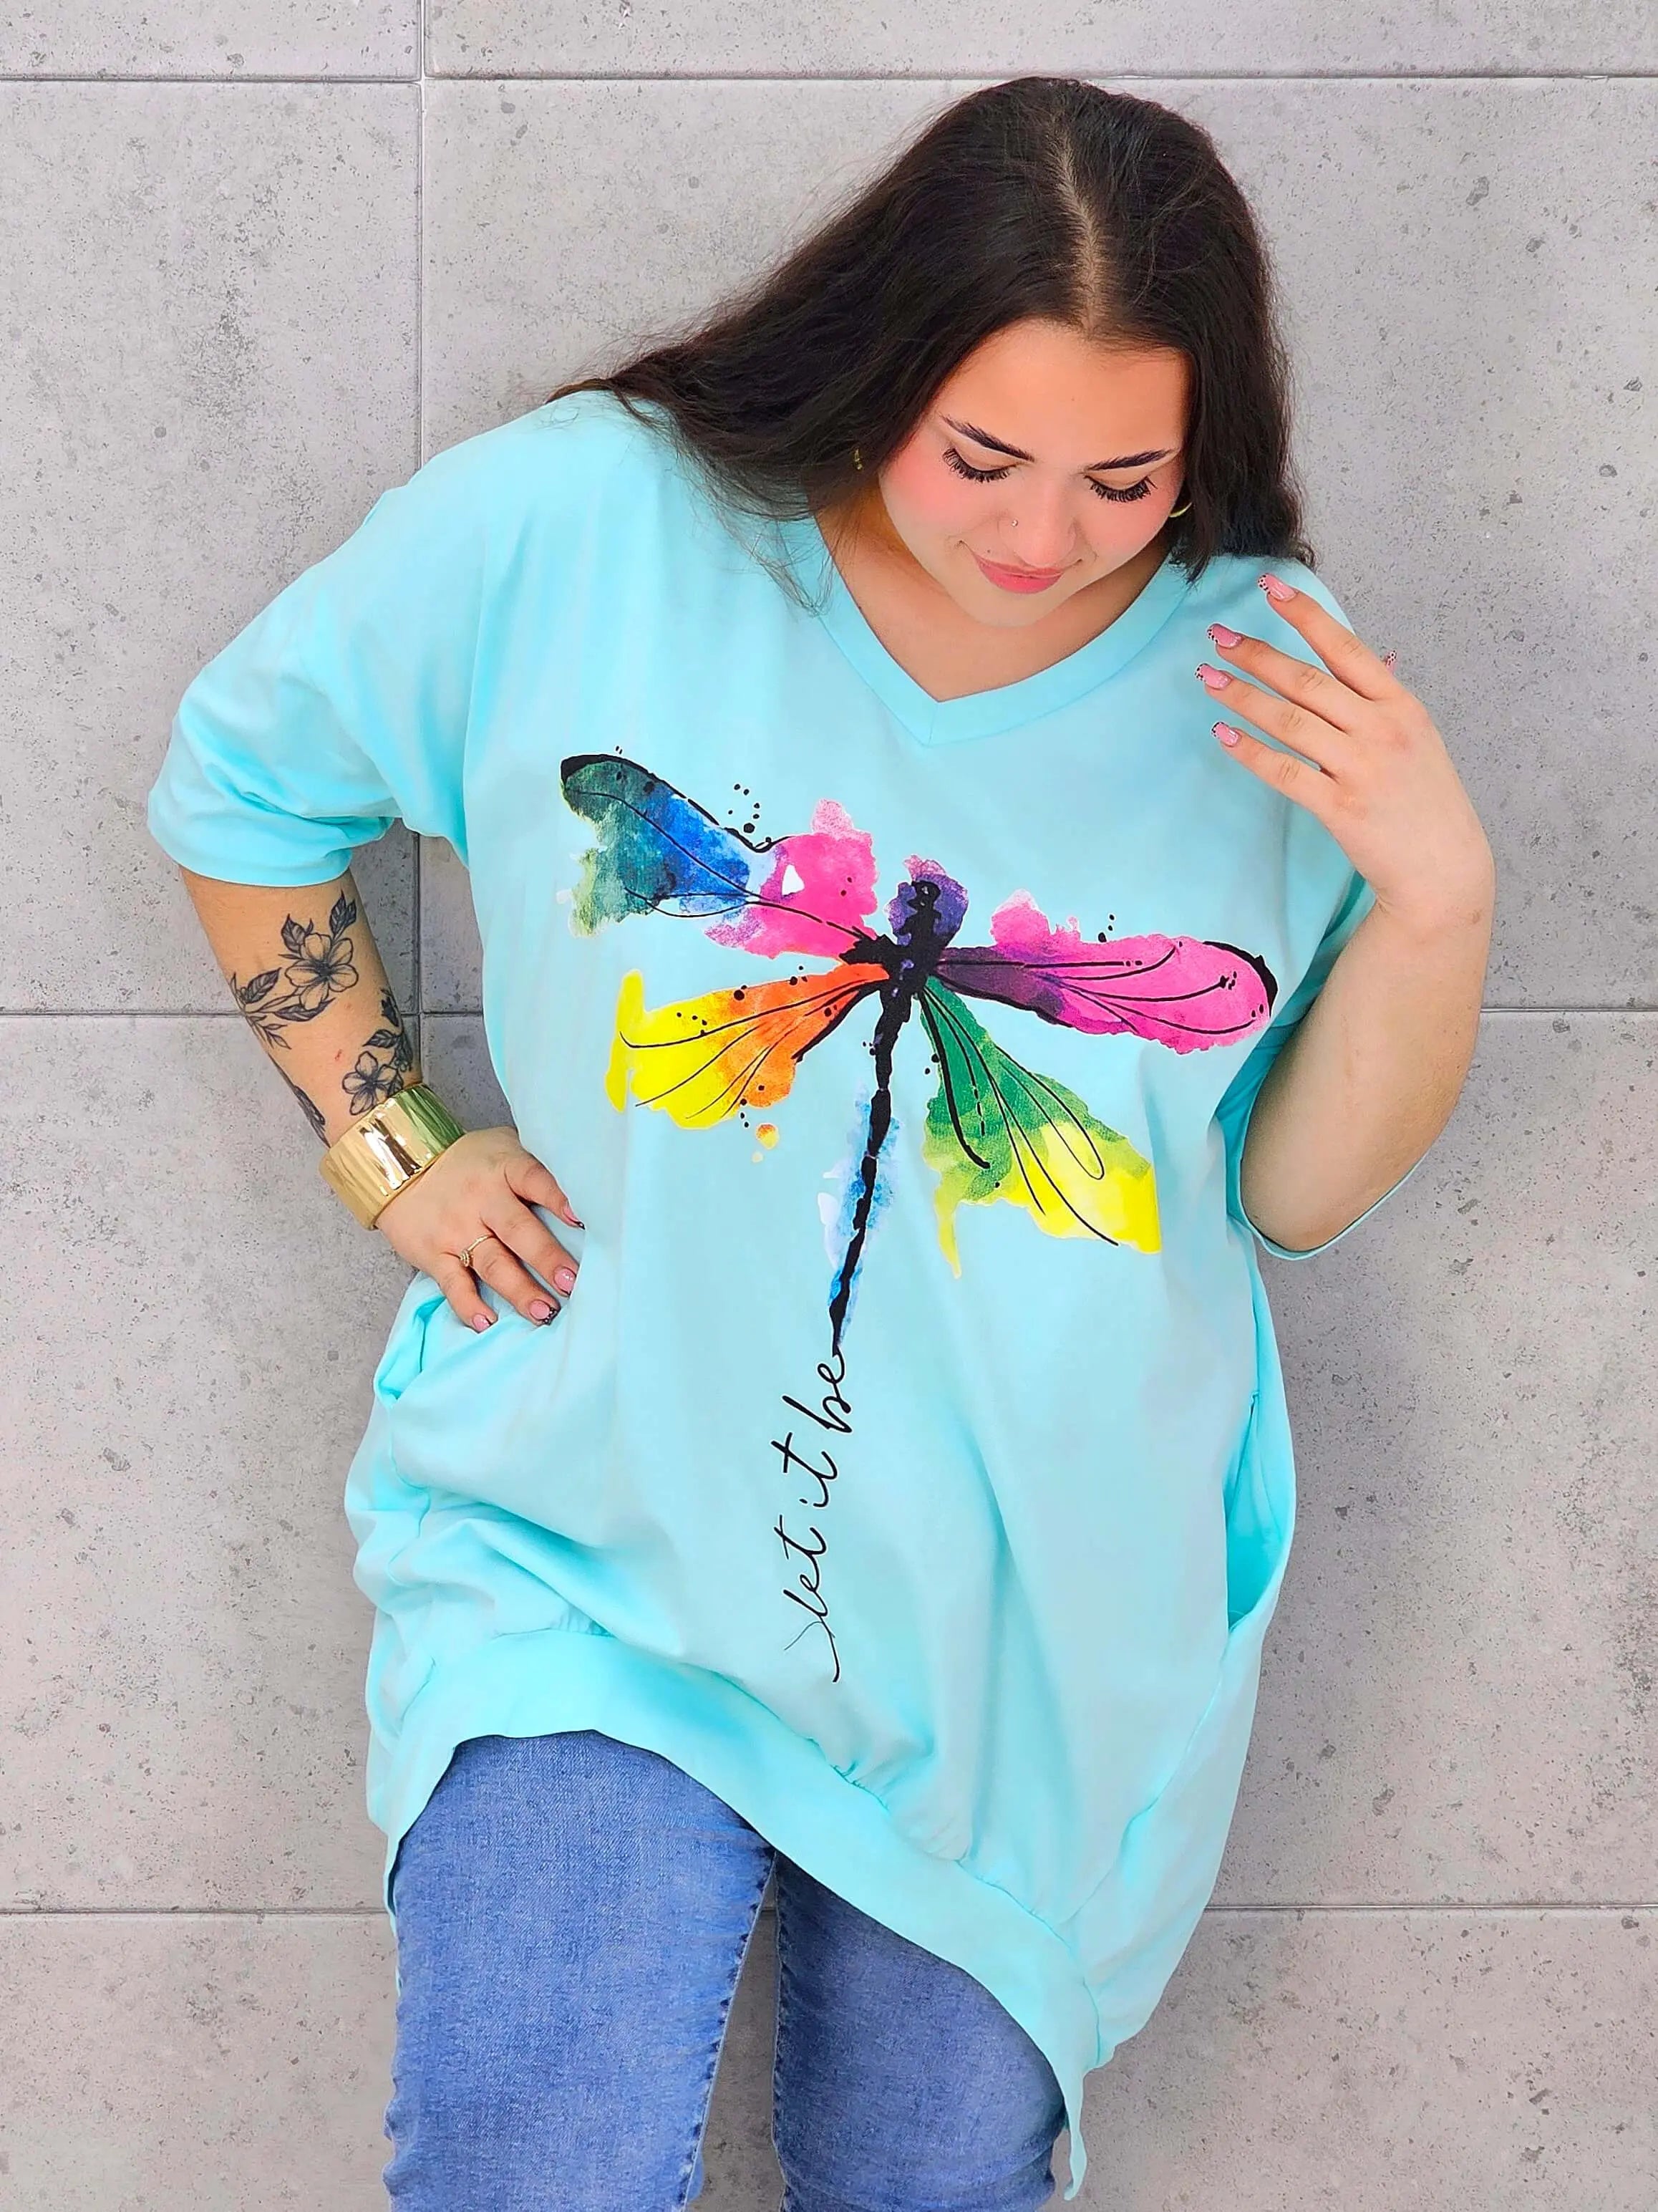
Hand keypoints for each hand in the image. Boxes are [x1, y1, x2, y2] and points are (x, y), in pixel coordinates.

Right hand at [374, 1124, 582, 1331]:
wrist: (402, 1166)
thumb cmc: (469, 1161)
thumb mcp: (503, 1146)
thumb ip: (535, 1164)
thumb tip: (585, 1186)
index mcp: (504, 1168)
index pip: (534, 1180)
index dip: (557, 1198)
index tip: (581, 1219)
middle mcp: (482, 1199)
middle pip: (517, 1230)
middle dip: (546, 1257)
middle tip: (571, 1283)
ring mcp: (456, 1229)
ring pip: (492, 1263)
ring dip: (519, 1290)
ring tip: (544, 1312)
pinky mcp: (433, 1254)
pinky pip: (452, 1283)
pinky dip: (468, 1304)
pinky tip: (486, 1323)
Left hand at [1195, 573, 1494, 937]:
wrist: (1442, 869)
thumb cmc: (1426, 801)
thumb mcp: (1416, 739)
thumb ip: (1383, 701)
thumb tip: (1369, 656)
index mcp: (1401, 705)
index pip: (1346, 648)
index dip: (1306, 615)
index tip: (1269, 588)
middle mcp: (1382, 729)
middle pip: (1309, 681)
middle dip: (1259, 654)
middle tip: (1218, 637)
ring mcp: (1361, 768)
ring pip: (1291, 721)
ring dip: (1244, 696)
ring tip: (1209, 678)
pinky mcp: (1340, 807)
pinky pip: (1286, 772)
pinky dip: (1252, 752)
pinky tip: (1224, 735)